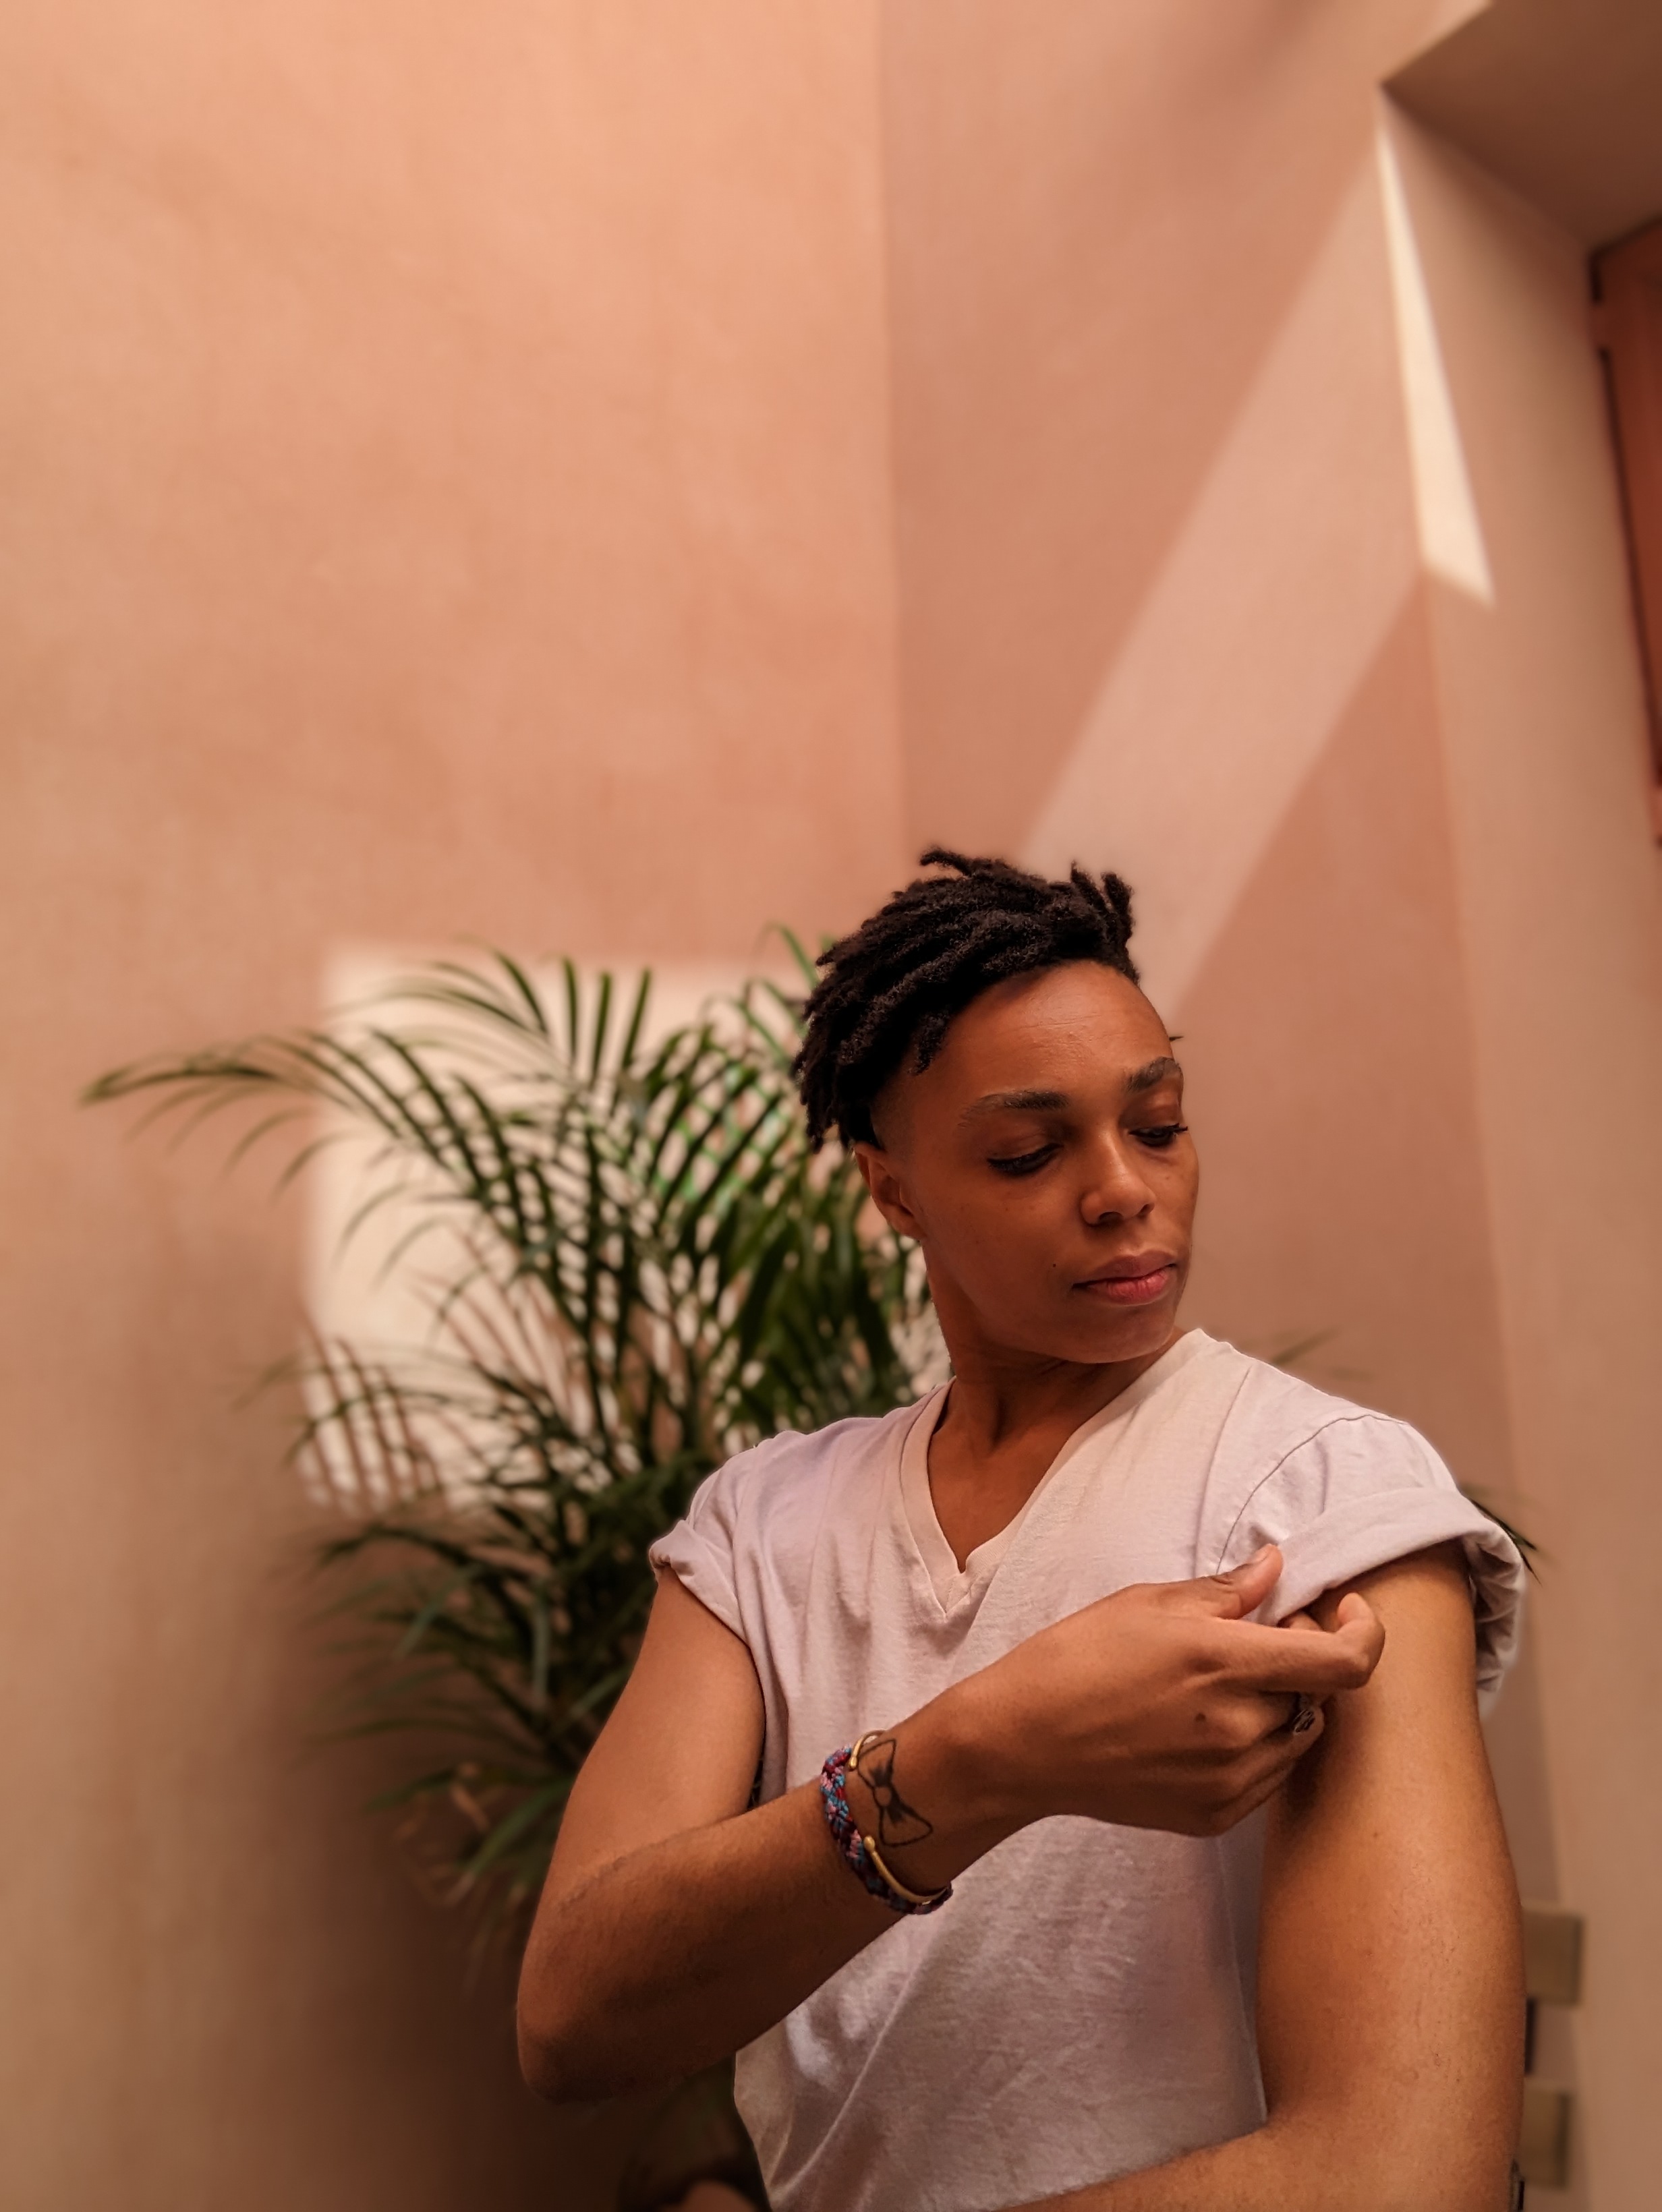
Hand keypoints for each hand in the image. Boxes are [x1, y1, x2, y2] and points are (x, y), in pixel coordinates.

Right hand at [857, 1548, 1383, 1884]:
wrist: (1021, 1744)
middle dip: (1300, 1661)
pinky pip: (1268, 1777)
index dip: (1364, 1632)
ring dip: (1282, 1705)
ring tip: (1223, 1685)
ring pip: (1297, 1737)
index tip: (1346, 1611)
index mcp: (1224, 1662)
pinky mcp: (1215, 1817)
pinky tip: (1205, 1726)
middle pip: (1319, 1695)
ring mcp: (1230, 1781)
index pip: (1345, 1663)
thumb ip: (1226, 1591)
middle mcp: (1238, 1728)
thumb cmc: (1075, 1660)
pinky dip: (1257, 1746)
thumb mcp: (1147, 1603)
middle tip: (1255, 1640)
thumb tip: (1276, 1568)